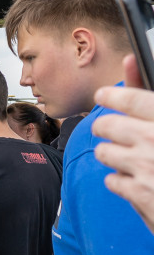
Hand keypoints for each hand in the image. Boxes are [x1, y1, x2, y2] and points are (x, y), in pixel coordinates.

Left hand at [93, 55, 153, 231]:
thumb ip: (149, 98)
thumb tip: (129, 59)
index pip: (128, 97)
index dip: (111, 94)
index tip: (104, 95)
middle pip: (106, 125)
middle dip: (106, 127)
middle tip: (114, 130)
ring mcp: (148, 168)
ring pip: (104, 152)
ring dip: (113, 155)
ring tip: (131, 159)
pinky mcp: (141, 194)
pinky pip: (111, 180)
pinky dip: (120, 181)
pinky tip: (137, 182)